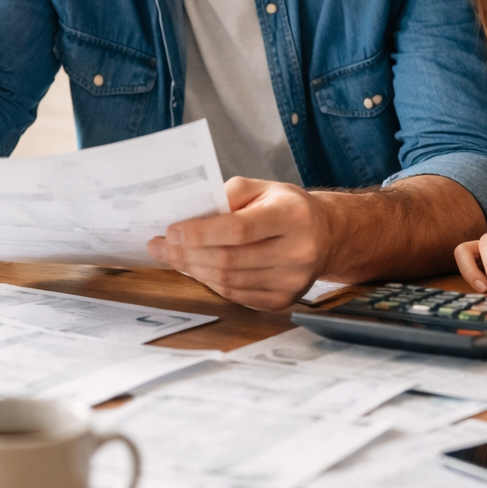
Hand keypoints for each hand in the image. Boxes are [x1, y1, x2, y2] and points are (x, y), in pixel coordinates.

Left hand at [147, 177, 329, 310]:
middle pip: (229, 259)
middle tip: (160, 246)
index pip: (239, 229)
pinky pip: (236, 295)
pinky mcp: (284, 300)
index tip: (171, 231)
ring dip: (194, 269)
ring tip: (173, 256)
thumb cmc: (287, 208)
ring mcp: (293, 281)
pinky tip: (198, 268)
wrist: (326, 235)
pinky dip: (211, 282)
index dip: (200, 233)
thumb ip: (227, 196)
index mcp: (293, 216)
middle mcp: (298, 251)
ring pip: (229, 281)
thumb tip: (188, 215)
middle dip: (187, 254)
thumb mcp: (262, 188)